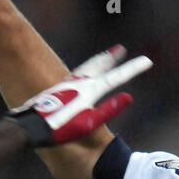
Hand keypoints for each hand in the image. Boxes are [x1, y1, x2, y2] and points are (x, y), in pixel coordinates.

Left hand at [8, 46, 152, 147]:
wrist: (31, 127)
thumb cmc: (60, 129)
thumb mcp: (88, 123)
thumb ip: (108, 110)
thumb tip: (128, 96)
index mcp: (89, 90)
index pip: (116, 77)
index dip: (132, 69)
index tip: (147, 61)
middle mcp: (78, 83)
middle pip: (98, 66)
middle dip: (111, 59)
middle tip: (120, 50)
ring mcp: (66, 85)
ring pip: (85, 68)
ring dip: (97, 62)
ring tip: (104, 58)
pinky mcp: (56, 90)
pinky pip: (74, 75)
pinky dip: (83, 72)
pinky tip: (79, 76)